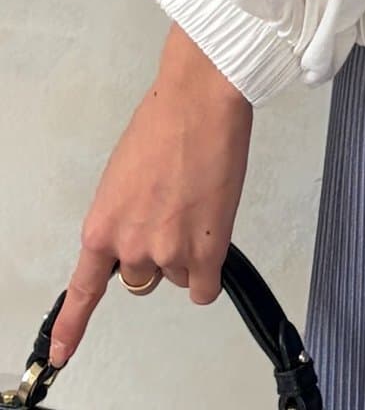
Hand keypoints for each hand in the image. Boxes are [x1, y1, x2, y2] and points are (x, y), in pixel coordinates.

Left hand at [49, 24, 252, 369]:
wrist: (200, 101)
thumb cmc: (164, 124)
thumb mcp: (123, 178)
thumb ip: (125, 217)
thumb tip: (141, 232)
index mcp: (101, 227)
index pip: (82, 291)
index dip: (70, 329)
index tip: (60, 355)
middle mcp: (130, 247)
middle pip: (141, 277)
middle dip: (157, 253)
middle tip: (173, 213)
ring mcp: (169, 252)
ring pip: (177, 275)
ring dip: (189, 251)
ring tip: (199, 205)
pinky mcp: (207, 249)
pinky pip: (204, 287)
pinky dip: (209, 271)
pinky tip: (214, 238)